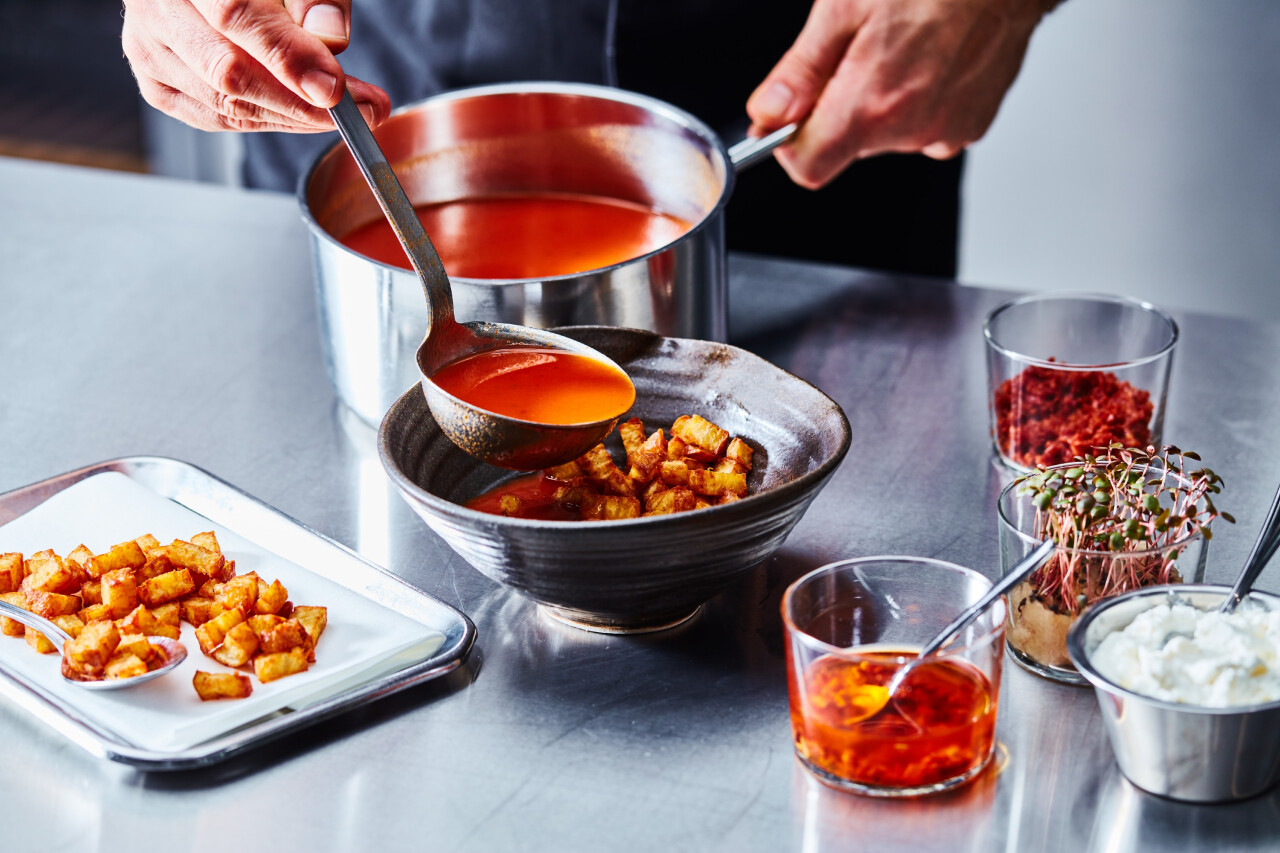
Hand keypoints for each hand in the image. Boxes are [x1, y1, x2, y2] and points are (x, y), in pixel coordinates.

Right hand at [122, 0, 390, 132]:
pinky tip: (307, 115)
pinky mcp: (158, 84)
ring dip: (296, 118)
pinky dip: (270, 122)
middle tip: (365, 108)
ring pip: (225, 104)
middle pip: (228, 71)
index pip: (234, 16)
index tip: (334, 87)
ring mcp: (149, 49)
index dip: (288, 58)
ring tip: (350, 112)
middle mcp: (154, 8)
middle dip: (304, 101)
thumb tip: (330, 39)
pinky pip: (218, 118)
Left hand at [746, 0, 1048, 187]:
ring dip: (880, 100)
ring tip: (901, 45)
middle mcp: (912, 128)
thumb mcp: (844, 7)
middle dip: (838, 108)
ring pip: (886, 134)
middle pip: (847, 146)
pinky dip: (918, 99)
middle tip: (856, 52)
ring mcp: (947, 130)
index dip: (788, 144)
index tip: (786, 116)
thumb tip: (767, 112)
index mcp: (871, 104)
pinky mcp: (973, 124)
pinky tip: (929, 56)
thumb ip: (802, 70)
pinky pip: (926, 125)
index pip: (808, 167)